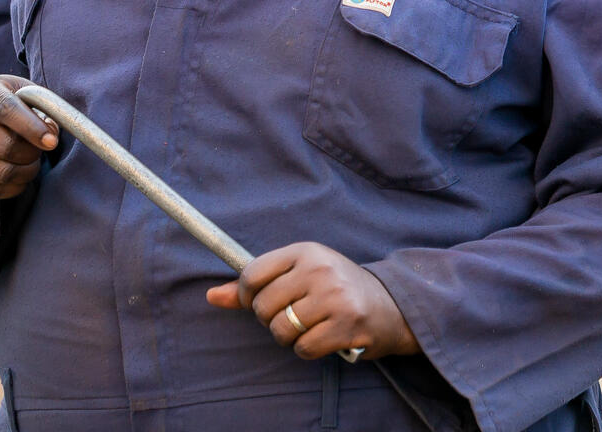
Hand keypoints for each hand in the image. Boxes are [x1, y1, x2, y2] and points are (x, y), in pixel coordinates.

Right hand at [0, 75, 57, 218]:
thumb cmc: (8, 101)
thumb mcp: (24, 93)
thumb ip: (41, 109)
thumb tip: (51, 137)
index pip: (6, 110)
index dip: (31, 128)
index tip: (52, 142)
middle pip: (2, 145)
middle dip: (30, 153)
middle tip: (41, 150)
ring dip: (24, 173)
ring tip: (32, 164)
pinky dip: (11, 189)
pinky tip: (21, 179)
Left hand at [206, 241, 419, 360]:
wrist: (390, 305)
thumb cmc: (336, 288)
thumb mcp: (298, 274)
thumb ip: (255, 285)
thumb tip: (211, 296)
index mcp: (304, 250)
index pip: (253, 273)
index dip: (246, 295)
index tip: (257, 302)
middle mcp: (318, 268)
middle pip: (264, 306)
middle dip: (270, 319)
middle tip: (292, 315)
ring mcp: (333, 296)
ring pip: (281, 330)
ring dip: (289, 337)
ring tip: (308, 326)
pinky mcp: (346, 324)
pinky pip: (303, 348)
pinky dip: (307, 350)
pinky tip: (322, 338)